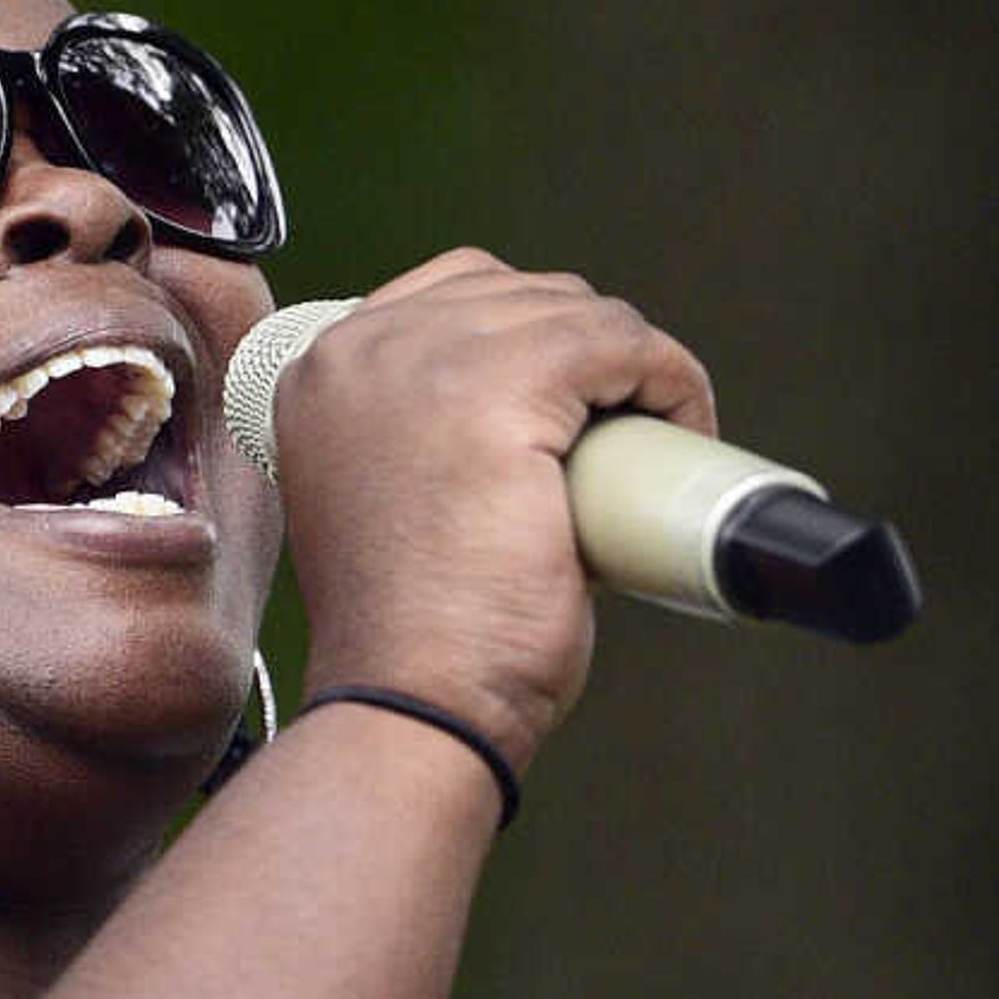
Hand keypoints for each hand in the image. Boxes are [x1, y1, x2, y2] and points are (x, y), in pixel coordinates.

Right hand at [269, 250, 715, 773]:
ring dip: (634, 366)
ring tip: (655, 441)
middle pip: (518, 294)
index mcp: (317, 372)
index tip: (577, 410)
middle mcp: (356, 348)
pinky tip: (681, 427)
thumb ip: (434, 438)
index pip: (454, 295)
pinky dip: (669, 379)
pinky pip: (622, 343)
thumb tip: (547, 415)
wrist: (413, 704)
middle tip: (625, 436)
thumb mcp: (393, 501)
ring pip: (576, 313)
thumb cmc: (414, 637)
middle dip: (587, 351)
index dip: (534, 341)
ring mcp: (423, 359)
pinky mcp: (502, 387)